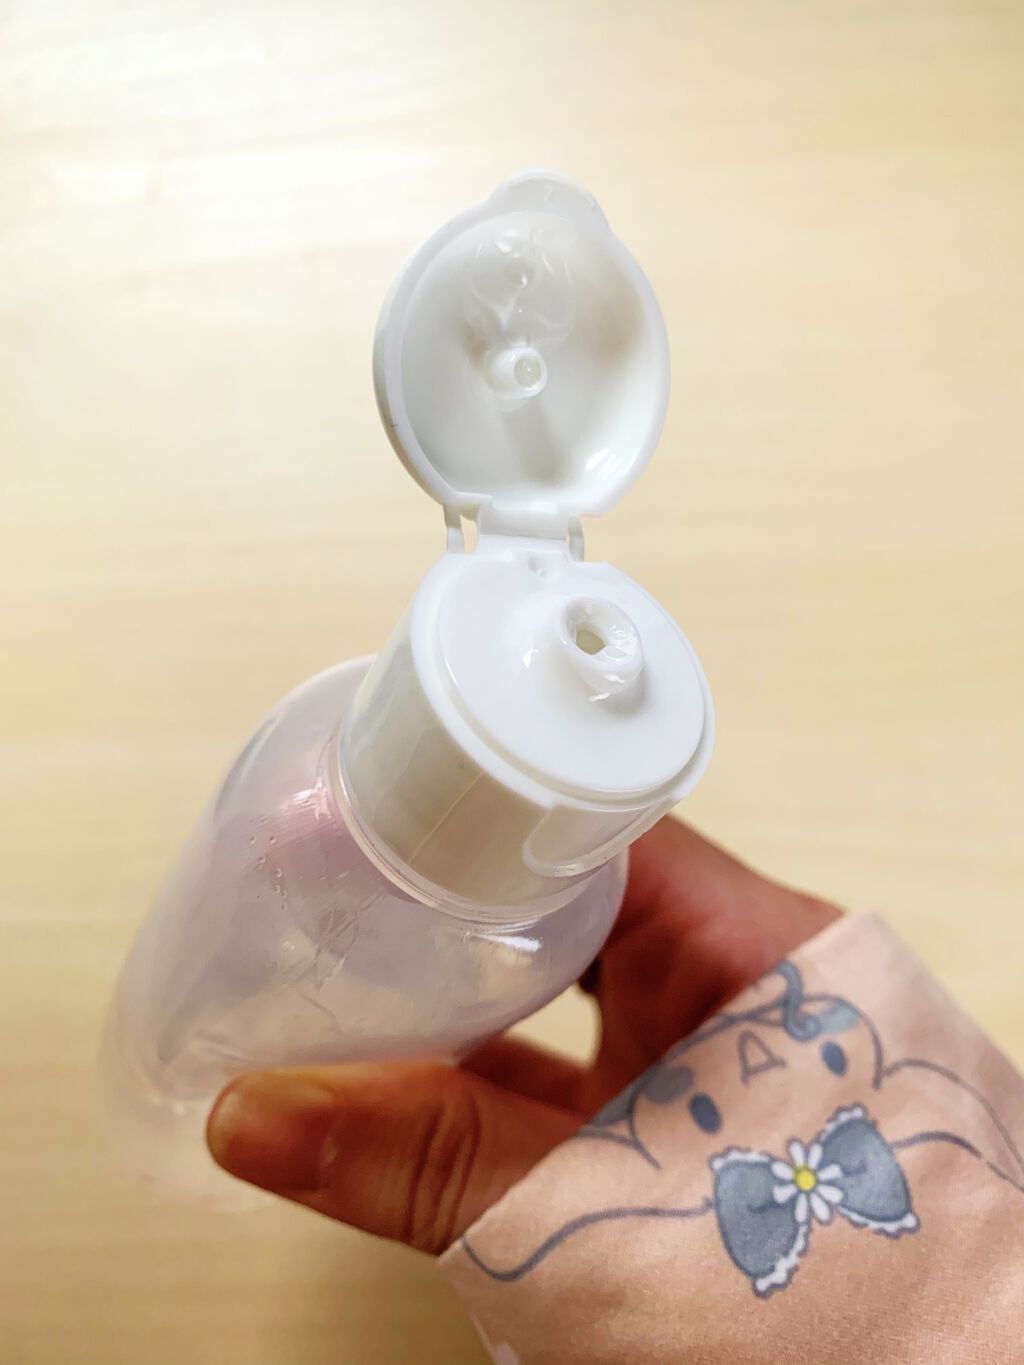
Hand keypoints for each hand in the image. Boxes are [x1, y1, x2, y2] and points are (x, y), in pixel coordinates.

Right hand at [206, 818, 838, 1251]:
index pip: (595, 826)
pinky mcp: (715, 1100)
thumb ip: (426, 1167)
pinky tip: (441, 1066)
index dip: (480, 815)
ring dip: (491, 980)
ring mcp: (733, 1037)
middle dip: (467, 898)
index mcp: (753, 945)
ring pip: (588, 972)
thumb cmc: (820, 1305)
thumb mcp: (592, 1225)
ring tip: (381, 965)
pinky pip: (602, 1045)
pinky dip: (525, 1054)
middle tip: (353, 889)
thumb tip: (259, 1115)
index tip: (379, 814)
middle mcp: (750, 970)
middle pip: (581, 890)